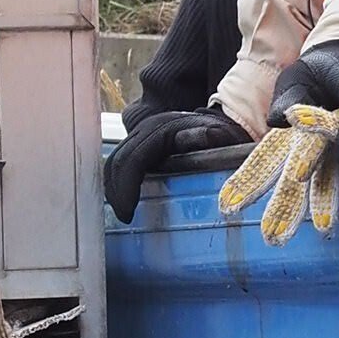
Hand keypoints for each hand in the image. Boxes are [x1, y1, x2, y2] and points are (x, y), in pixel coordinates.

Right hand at [103, 107, 248, 223]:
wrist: (215, 119)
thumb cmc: (221, 133)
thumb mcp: (223, 134)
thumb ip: (218, 136)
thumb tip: (211, 135)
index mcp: (161, 129)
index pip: (134, 158)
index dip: (126, 185)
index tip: (128, 212)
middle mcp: (145, 131)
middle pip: (119, 161)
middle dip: (117, 192)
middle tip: (125, 218)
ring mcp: (139, 138)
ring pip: (115, 162)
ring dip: (114, 189)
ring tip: (124, 214)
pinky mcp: (139, 146)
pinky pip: (121, 164)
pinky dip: (118, 183)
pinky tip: (124, 202)